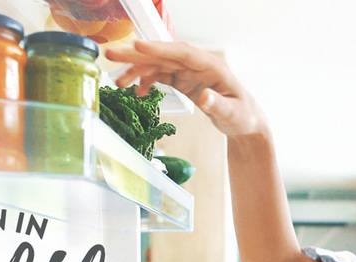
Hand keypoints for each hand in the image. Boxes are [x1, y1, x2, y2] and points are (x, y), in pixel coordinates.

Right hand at [105, 40, 266, 136]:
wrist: (244, 122)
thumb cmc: (243, 116)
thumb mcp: (234, 114)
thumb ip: (218, 105)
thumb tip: (204, 97)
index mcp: (211, 66)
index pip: (182, 53)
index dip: (159, 49)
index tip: (138, 46)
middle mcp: (197, 64)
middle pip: (164, 55)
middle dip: (137, 55)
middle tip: (111, 54)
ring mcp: (189, 71)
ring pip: (158, 65)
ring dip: (137, 71)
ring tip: (118, 82)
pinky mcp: (183, 80)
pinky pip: (160, 76)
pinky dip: (147, 82)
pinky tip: (136, 92)